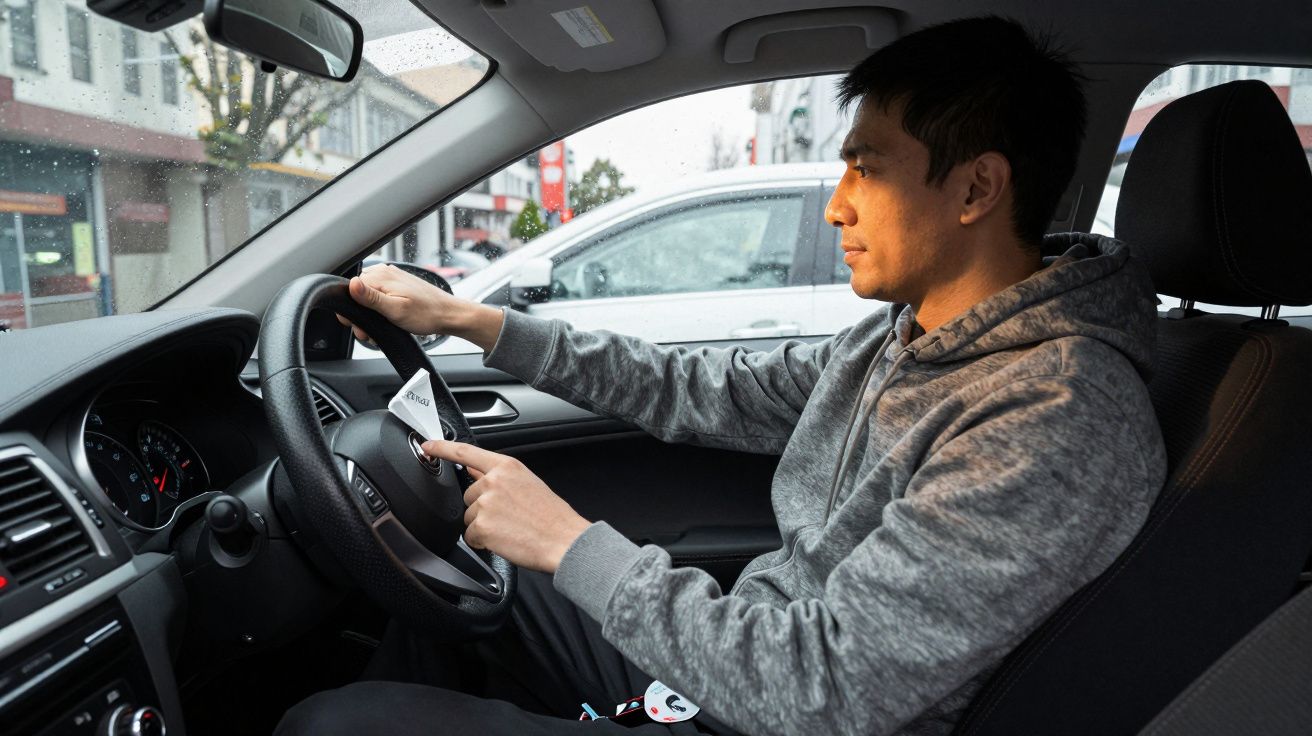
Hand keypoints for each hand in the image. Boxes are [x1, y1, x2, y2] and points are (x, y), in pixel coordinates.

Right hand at [337, 264, 504, 350]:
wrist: (449, 315)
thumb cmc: (427, 314)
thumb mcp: (395, 310)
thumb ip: (371, 298)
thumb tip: (351, 284)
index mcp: (381, 276)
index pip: (349, 289)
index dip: (351, 311)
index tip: (358, 326)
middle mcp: (385, 273)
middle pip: (357, 294)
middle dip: (360, 315)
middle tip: (370, 332)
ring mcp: (392, 278)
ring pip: (368, 297)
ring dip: (370, 314)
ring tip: (382, 327)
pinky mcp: (398, 285)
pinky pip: (379, 296)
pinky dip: (380, 310)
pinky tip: (388, 320)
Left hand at [422, 439, 591, 572]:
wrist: (563, 540)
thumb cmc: (551, 516)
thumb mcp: (527, 483)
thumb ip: (499, 476)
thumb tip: (476, 472)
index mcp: (506, 467)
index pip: (466, 453)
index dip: (443, 448)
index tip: (428, 446)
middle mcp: (493, 481)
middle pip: (468, 494)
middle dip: (481, 507)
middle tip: (507, 516)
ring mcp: (486, 504)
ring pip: (468, 517)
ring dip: (483, 526)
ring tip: (509, 528)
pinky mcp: (482, 526)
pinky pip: (470, 536)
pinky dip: (483, 542)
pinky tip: (504, 540)